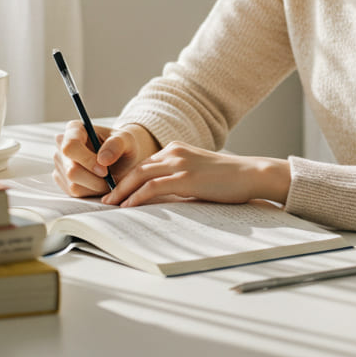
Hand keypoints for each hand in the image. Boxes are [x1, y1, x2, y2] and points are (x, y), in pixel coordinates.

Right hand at [53, 121, 158, 197]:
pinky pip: (75, 193)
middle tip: (111, 177)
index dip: (87, 160)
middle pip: (71, 170)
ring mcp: (61, 165)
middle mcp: (63, 146)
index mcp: (75, 129)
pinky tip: (100, 181)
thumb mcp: (127, 139)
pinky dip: (92, 191)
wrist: (124, 157)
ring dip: (95, 186)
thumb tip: (102, 159)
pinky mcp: (63, 181)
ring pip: (73, 185)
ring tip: (108, 177)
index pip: (70, 146)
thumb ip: (116, 144)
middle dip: (95, 178)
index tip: (105, 170)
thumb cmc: (124, 144)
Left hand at [104, 140, 291, 207]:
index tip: (116, 192)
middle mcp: (175, 152)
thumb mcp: (197, 174)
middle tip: (106, 201)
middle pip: (137, 168)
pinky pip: (152, 187)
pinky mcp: (185, 178)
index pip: (144, 164)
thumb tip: (160, 198)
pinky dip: (137, 197)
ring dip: (122, 192)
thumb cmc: (227, 178)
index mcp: (177, 149)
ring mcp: (179, 163)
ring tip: (111, 206)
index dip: (127, 178)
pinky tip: (129, 207)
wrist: (250, 174)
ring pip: (140, 176)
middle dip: (118, 185)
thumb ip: (178, 180)